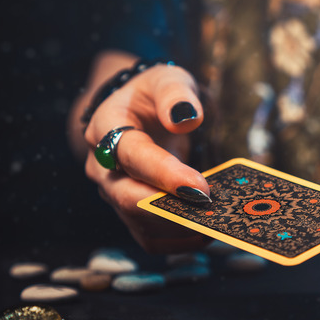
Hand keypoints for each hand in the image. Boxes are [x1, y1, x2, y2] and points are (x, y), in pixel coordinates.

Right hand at [80, 61, 210, 252]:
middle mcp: (102, 166)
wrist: (135, 114)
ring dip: (179, 227)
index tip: (201, 187)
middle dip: (172, 208)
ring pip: (141, 224)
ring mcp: (113, 193)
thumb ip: (176, 94)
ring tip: (217, 220)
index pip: (132, 156)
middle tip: (213, 210)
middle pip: (129, 198)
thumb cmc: (153, 96)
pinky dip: (179, 239)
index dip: (165, 174)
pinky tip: (208, 230)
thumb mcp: (166, 79)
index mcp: (106, 128)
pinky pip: (151, 238)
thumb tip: (186, 118)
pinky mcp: (129, 213)